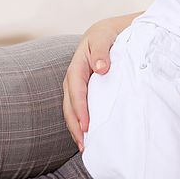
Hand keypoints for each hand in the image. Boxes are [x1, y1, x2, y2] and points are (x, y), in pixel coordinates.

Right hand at [62, 16, 126, 151]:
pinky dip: (82, 123)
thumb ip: (102, 51)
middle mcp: (74, 77)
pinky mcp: (86, 91)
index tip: (86, 126)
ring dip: (77, 128)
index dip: (80, 108)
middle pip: (70, 104)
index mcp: (78, 65)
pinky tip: (89, 137)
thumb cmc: (108, 34)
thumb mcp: (104, 36)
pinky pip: (81, 108)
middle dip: (75, 125)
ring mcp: (78, 85)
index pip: (76, 90)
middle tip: (84, 145)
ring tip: (85, 147)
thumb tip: (100, 68)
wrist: (109, 31)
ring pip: (72, 109)